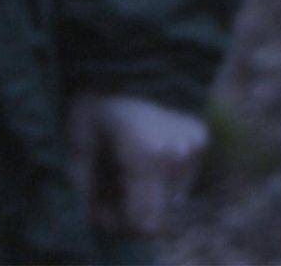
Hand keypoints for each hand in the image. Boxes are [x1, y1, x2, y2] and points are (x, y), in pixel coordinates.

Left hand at [66, 93, 209, 237]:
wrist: (134, 56)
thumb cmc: (99, 98)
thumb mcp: (78, 143)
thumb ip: (85, 188)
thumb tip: (95, 217)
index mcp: (147, 158)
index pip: (146, 225)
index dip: (121, 225)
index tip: (102, 204)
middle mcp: (179, 156)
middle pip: (159, 214)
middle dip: (132, 206)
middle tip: (110, 180)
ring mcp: (195, 146)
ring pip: (172, 197)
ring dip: (149, 190)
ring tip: (128, 161)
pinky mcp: (202, 137)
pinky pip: (182, 176)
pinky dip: (163, 174)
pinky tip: (148, 148)